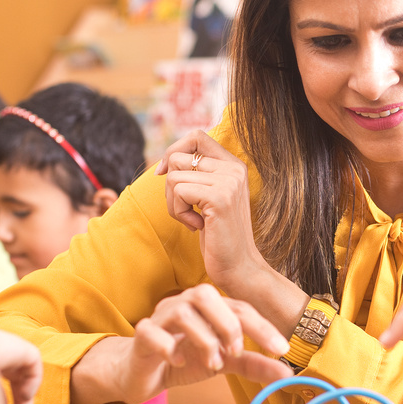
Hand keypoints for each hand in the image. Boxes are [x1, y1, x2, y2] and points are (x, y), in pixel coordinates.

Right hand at [119, 284, 291, 402]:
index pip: (239, 309)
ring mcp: (160, 317)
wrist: (142, 373)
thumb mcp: (224, 363)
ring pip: (182, 310)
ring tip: (212, 363)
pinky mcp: (141, 335)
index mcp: (209, 308)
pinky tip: (179, 362)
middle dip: (228, 324)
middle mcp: (185, 305)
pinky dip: (169, 347)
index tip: (282, 350)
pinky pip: (151, 331)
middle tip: (236, 353)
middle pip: (207, 295)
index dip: (262, 328)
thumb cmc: (184, 360)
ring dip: (203, 338)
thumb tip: (287, 373)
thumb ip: (254, 364)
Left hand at [155, 131, 267, 293]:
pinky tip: (196, 226)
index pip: (196, 136)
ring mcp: (228, 182)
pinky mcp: (219, 198)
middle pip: (178, 157)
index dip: (174, 150)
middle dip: (170, 187)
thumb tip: (164, 162)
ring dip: (173, 203)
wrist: (238, 267)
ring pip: (174, 175)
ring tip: (192, 219)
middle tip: (185, 210)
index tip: (164, 174)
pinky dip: (179, 213)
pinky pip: (178, 191)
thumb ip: (198, 176)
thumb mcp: (210, 198)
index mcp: (234, 166)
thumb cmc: (219, 236)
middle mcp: (234, 169)